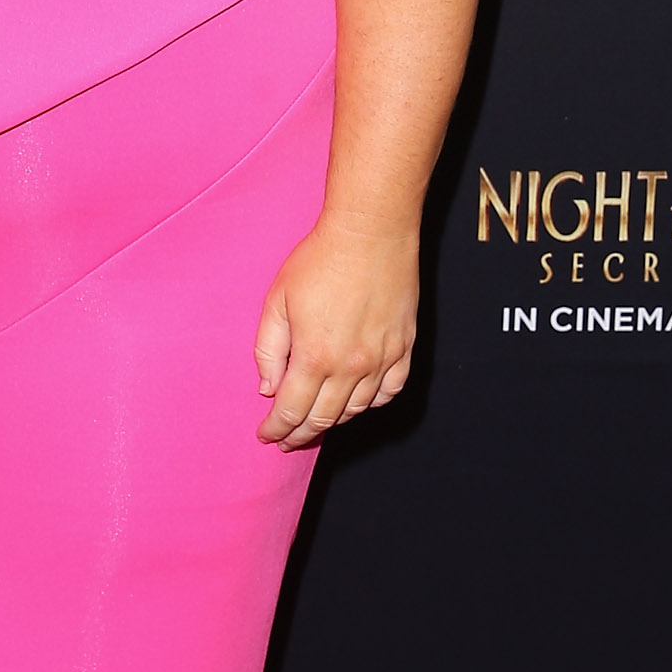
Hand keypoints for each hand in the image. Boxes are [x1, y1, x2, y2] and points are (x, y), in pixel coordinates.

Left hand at [254, 216, 418, 449]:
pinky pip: (390, 391)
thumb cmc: (319, 261)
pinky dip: (371, 403)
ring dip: (333, 420)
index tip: (267, 436)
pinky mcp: (404, 347)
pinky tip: (357, 401)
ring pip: (357, 409)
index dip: (277, 429)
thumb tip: (269, 389)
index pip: (292, 412)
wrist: (371, 232)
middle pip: (324, 419)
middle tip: (286, 439)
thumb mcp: (277, 301)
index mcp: (315, 357)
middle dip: (300, 434)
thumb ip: (268, 350)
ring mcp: (382, 359)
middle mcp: (351, 367)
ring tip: (316, 421)